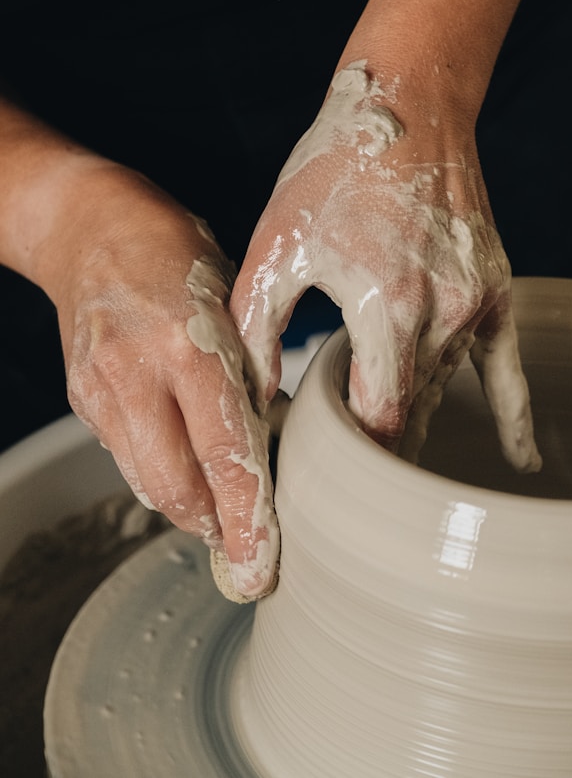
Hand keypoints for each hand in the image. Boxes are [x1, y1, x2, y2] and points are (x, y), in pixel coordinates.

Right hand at [49, 172, 279, 600]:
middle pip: (175, 488)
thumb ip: (246, 375)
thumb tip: (270, 443)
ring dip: (187, 505)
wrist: (89, 227)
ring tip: (220, 510)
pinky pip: (125, 457)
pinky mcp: (80, 398)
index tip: (260, 564)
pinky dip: (160, 471)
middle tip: (244, 547)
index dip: (246, 518)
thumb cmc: (175, 254)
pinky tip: (184, 462)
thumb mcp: (232, 300)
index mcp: (189, 346)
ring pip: (146, 482)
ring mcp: (100, 390)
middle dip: (214, 528)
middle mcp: (137, 376)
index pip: (224, 454)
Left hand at [231, 61, 540, 471]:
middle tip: (357, 469)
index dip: (361, 448)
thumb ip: (257, 330)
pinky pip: (507, 367)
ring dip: (421, 414)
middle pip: (418, 410)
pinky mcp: (496, 288)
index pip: (383, 416)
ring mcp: (476, 301)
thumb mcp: (276, 248)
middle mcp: (442, 311)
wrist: (404, 105)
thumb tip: (254, 397)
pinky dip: (512, 414)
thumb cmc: (332, 173)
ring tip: (397, 451)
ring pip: (448, 387)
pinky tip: (520, 459)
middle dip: (385, 442)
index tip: (338, 465)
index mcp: (386, 307)